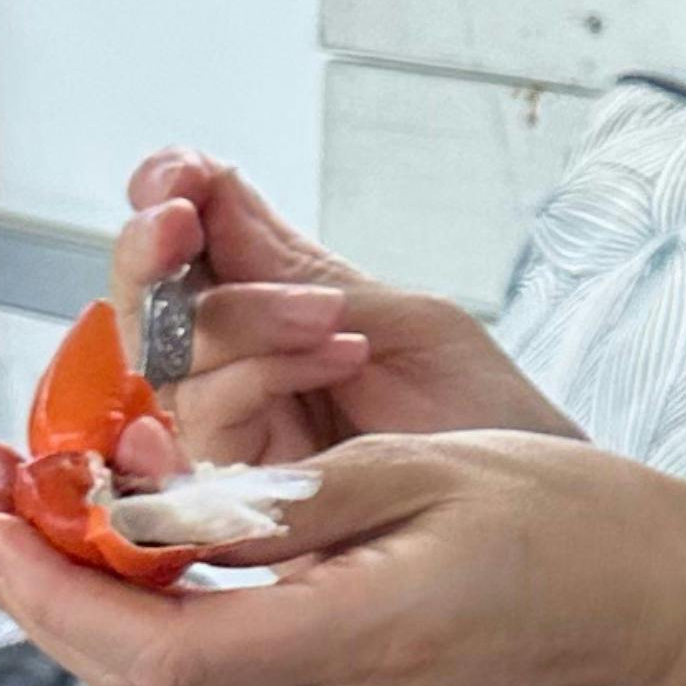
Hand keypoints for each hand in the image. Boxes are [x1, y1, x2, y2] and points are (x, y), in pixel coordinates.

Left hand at [0, 430, 685, 685]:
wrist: (671, 607)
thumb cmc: (581, 522)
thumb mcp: (440, 468)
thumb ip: (293, 501)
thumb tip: (154, 510)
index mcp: (365, 640)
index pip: (151, 652)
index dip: (45, 589)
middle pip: (137, 678)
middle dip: (40, 585)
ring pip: (173, 678)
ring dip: (92, 596)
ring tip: (47, 497)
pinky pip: (227, 671)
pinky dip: (163, 608)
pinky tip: (146, 539)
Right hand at [105, 152, 576, 462]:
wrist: (544, 513)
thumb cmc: (485, 420)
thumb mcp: (402, 319)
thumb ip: (295, 266)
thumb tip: (201, 180)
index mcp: (271, 320)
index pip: (185, 252)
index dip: (166, 201)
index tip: (181, 172)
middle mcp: (231, 377)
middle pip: (142, 306)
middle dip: (151, 251)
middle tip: (181, 214)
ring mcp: (225, 440)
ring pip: (160, 360)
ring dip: (237, 316)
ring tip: (332, 316)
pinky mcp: (227, 502)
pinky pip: (199, 423)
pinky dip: (256, 376)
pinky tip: (335, 355)